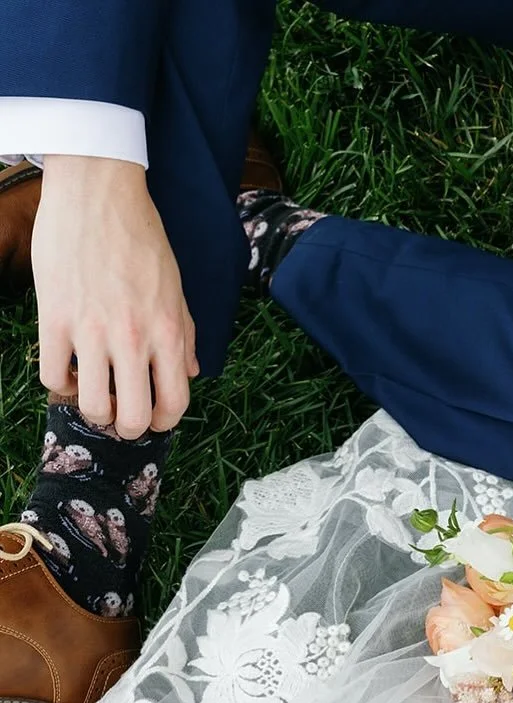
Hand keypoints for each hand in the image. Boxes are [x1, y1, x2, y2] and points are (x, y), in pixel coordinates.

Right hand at [32, 155, 198, 437]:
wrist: (99, 194)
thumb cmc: (142, 239)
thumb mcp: (176, 289)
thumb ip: (185, 335)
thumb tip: (191, 372)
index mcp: (169, 333)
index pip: (174, 402)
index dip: (165, 422)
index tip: (155, 420)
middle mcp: (133, 338)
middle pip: (133, 416)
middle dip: (130, 429)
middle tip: (123, 419)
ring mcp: (92, 331)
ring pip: (91, 405)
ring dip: (94, 411)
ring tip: (95, 397)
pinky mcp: (55, 318)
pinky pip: (53, 376)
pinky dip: (60, 384)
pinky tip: (69, 370)